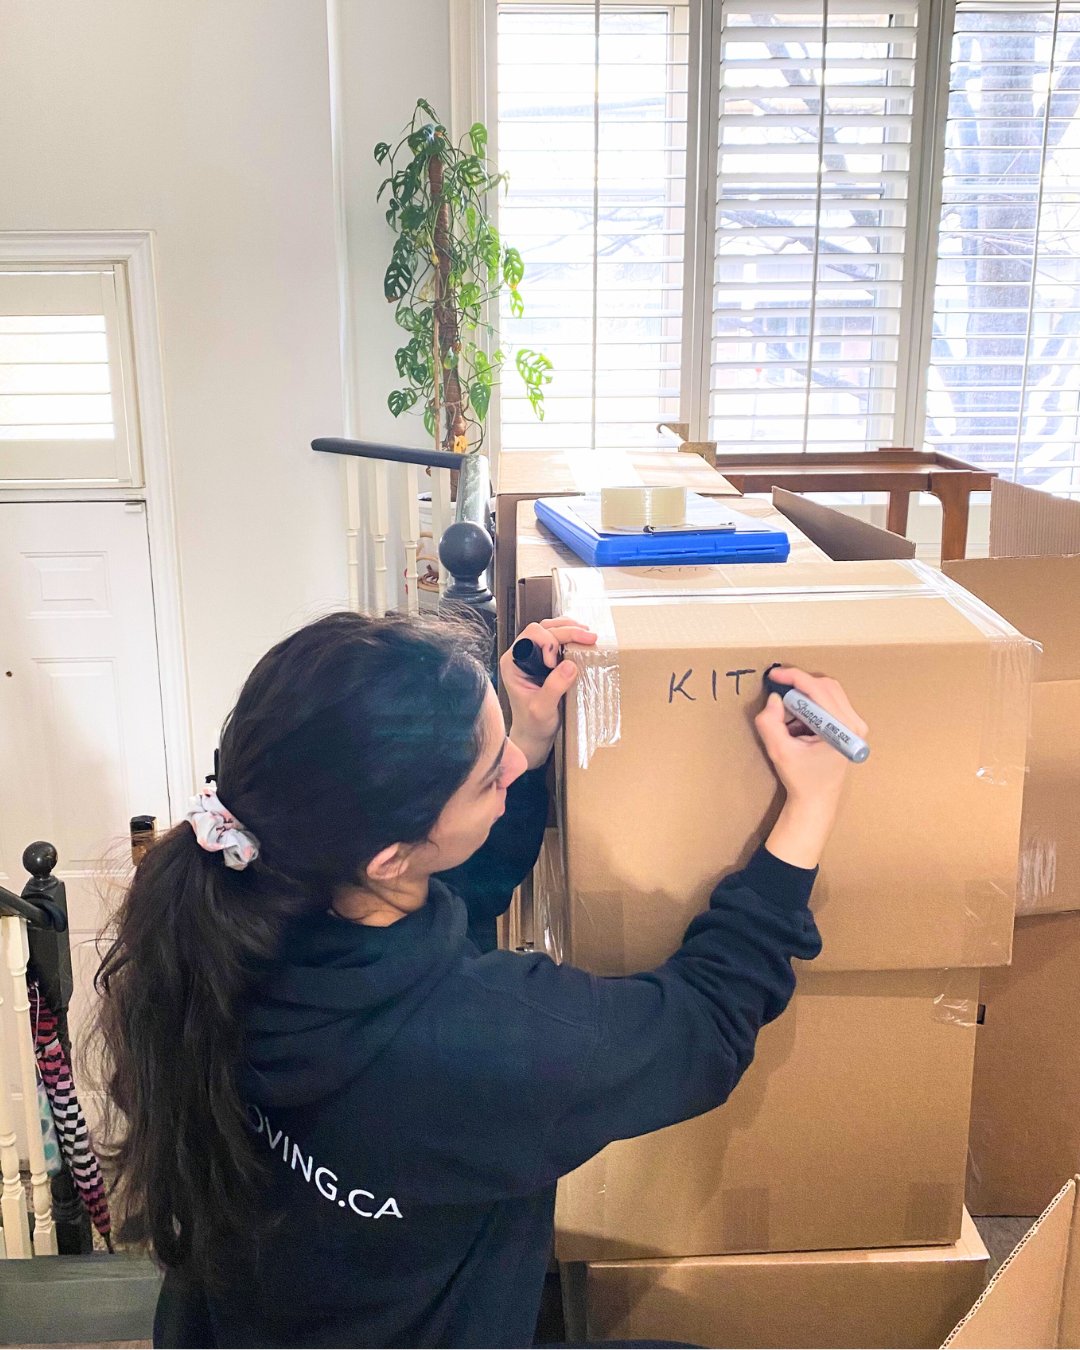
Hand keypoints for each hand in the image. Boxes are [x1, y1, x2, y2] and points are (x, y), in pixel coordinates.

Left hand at [501, 618, 597, 768]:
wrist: (534, 734)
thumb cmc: (533, 724)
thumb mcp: (542, 710)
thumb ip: (553, 688)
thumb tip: (570, 665)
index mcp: (513, 663)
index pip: (531, 636)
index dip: (548, 643)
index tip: (555, 663)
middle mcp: (521, 655)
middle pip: (543, 629)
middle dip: (567, 631)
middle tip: (589, 638)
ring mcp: (533, 656)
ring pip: (551, 629)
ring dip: (570, 629)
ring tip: (588, 635)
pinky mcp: (545, 660)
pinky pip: (557, 639)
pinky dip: (571, 636)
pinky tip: (583, 640)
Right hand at [754, 668, 867, 868]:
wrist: (817, 800)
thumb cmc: (801, 779)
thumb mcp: (779, 751)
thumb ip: (770, 723)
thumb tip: (773, 699)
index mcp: (842, 729)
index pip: (818, 690)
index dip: (793, 677)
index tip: (773, 675)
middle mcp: (855, 723)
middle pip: (825, 685)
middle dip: (798, 685)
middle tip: (776, 692)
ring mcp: (855, 724)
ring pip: (827, 691)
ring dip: (803, 697)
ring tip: (787, 718)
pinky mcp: (850, 725)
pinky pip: (829, 701)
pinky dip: (809, 706)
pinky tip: (798, 725)